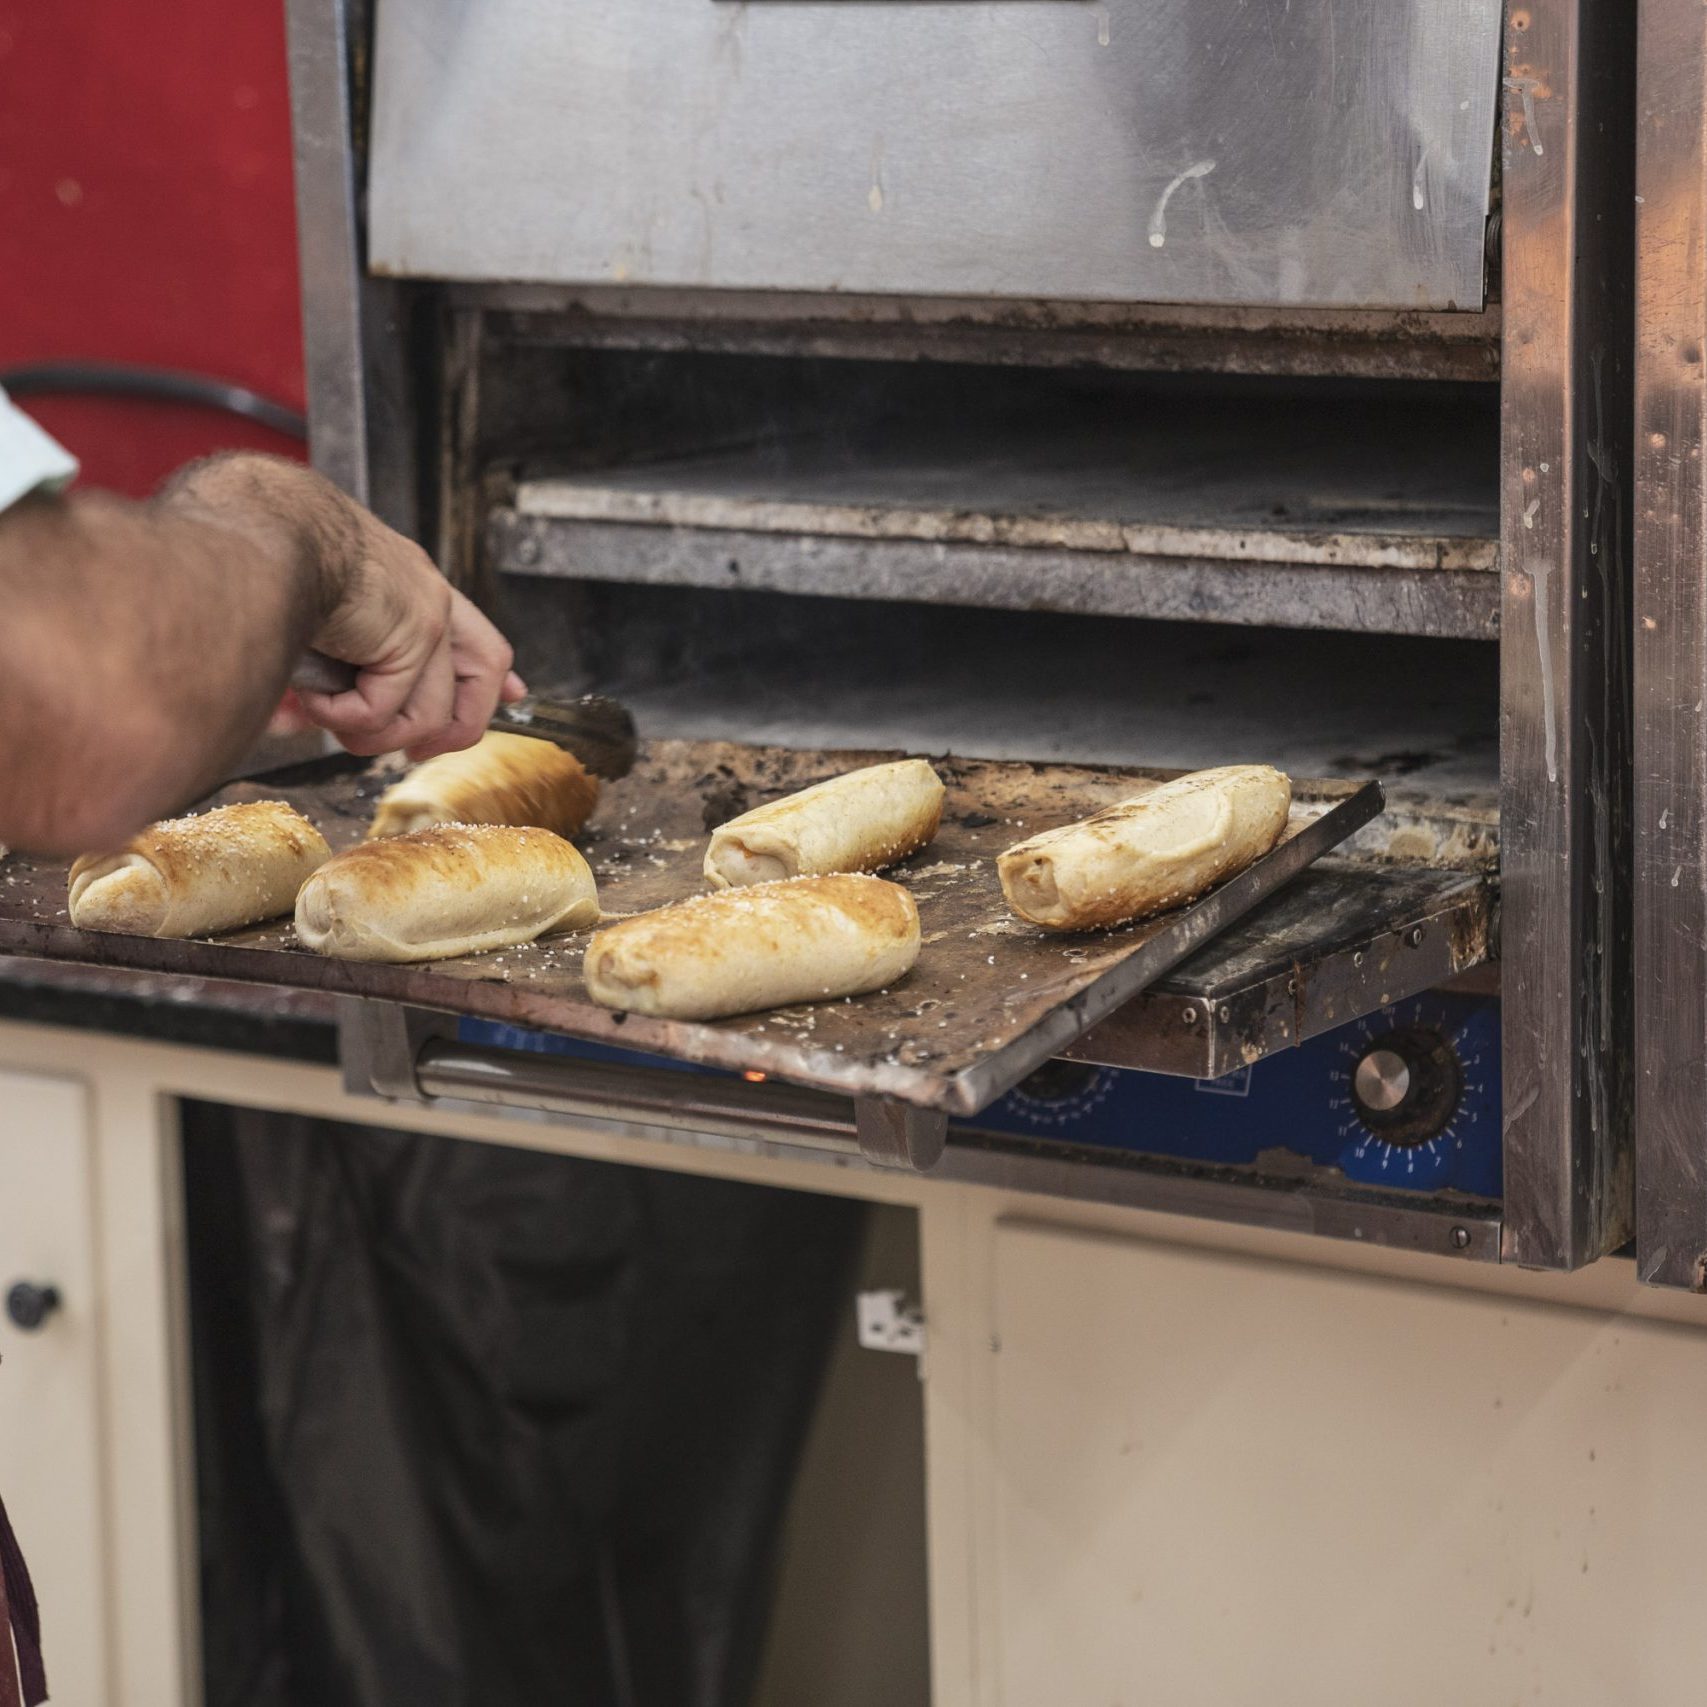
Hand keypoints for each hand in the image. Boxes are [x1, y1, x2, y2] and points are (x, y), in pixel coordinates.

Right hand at [166, 454, 522, 760]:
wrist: (256, 525)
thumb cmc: (258, 556)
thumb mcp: (304, 619)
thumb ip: (317, 666)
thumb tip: (293, 720)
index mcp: (405, 581)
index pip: (477, 634)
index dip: (494, 678)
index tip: (514, 697)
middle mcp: (427, 593)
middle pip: (486, 674)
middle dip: (454, 730)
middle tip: (412, 751)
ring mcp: (428, 613)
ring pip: (425, 716)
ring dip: (365, 732)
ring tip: (318, 708)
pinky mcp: (413, 634)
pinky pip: (384, 712)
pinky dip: (338, 716)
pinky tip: (308, 692)